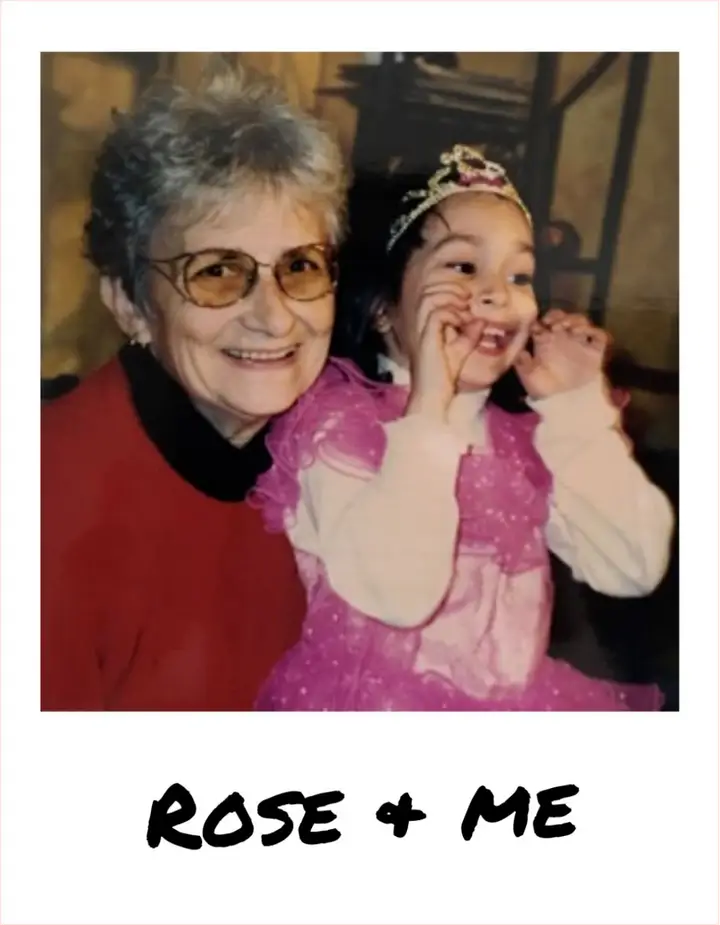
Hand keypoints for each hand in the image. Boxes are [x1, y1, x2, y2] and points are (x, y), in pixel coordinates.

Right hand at [406, 283, 485, 419]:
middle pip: (428, 291)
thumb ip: (469, 333)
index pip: (431, 294)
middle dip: (449, 287)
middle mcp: (420, 324)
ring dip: (449, 298)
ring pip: (429, 298)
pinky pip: (437, 314)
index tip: (468, 296)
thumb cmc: (443, 377)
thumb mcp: (461, 350)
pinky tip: (462, 322)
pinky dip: (452, 314)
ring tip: (465, 305)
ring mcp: (420, 329)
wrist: (433, 395)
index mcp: (426, 324)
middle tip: (467, 295)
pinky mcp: (425, 338)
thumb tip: (480, 319)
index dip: (449, 289)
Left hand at [514, 309, 609, 398]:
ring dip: (575, 320)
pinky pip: (599, 336)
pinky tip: (584, 333)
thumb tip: (518, 347)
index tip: (540, 323)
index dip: (542, 319)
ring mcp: (580, 344)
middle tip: (554, 323)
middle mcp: (563, 339)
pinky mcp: (595, 352)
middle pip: (563, 318)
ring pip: (581, 322)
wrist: (566, 404)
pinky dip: (594, 331)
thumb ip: (522, 361)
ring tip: (568, 327)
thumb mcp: (528, 376)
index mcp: (545, 342)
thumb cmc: (545, 390)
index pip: (544, 322)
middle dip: (559, 316)